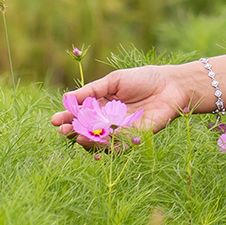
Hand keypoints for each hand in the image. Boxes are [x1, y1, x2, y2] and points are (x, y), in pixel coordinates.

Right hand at [50, 63, 203, 138]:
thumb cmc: (143, 79)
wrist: (171, 86)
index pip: (79, 114)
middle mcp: (108, 120)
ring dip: (87, 140)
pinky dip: (107, 145)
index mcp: (101, 104)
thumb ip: (92, 90)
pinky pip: (117, 145)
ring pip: (98, 140)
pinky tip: (99, 141)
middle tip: (62, 131)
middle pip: (85, 129)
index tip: (54, 120)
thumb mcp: (114, 80)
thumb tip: (67, 98)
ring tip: (78, 136)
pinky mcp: (133, 139)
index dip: (66, 117)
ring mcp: (119, 131)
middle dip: (72, 131)